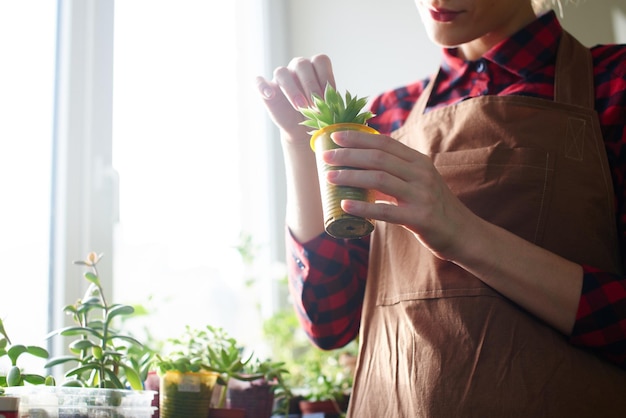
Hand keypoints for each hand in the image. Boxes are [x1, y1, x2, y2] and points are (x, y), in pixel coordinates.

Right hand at [256, 54, 335, 143]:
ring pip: (282, 72)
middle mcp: (297, 67)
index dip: (326, 77)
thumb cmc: (317, 114)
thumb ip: (329, 100)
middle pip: (302, 65)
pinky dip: (262, 86)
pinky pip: (258, 81)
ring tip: (301, 107)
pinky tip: (269, 95)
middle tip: (316, 106)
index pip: (319, 61)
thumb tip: (332, 100)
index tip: (330, 97)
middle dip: (311, 86)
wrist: (302, 129)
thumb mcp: (327, 107)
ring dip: (292, 90)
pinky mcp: (266, 89)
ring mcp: (281, 77)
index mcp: (314, 67)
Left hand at [324, 129, 473, 259]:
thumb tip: (360, 164)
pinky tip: (345, 205)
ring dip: (351, 176)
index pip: (385, 143)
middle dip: (348, 155)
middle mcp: (421, 174)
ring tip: (329, 177)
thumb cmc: (435, 207)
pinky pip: (386, 211)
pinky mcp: (420, 218)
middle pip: (378, 158)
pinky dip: (363, 207)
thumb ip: (397, 172)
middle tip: (325, 156)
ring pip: (380, 180)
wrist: (464, 233)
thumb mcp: (420, 182)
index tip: (335, 136)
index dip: (359, 138)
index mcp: (419, 162)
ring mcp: (421, 195)